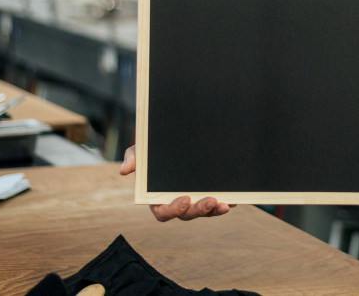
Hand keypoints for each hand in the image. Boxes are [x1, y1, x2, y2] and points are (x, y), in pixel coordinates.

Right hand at [120, 145, 236, 221]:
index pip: (164, 213)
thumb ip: (133, 159)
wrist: (170, 143)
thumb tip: (125, 170)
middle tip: (211, 201)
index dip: (174, 210)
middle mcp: (177, 203)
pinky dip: (225, 203)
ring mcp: (193, 200)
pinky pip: (217, 203)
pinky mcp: (207, 194)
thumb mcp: (140, 151)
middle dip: (200, 210)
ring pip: (204, 212)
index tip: (185, 200)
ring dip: (214, 210)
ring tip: (226, 204)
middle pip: (188, 215)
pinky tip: (234, 200)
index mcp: (157, 199)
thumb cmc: (151, 152)